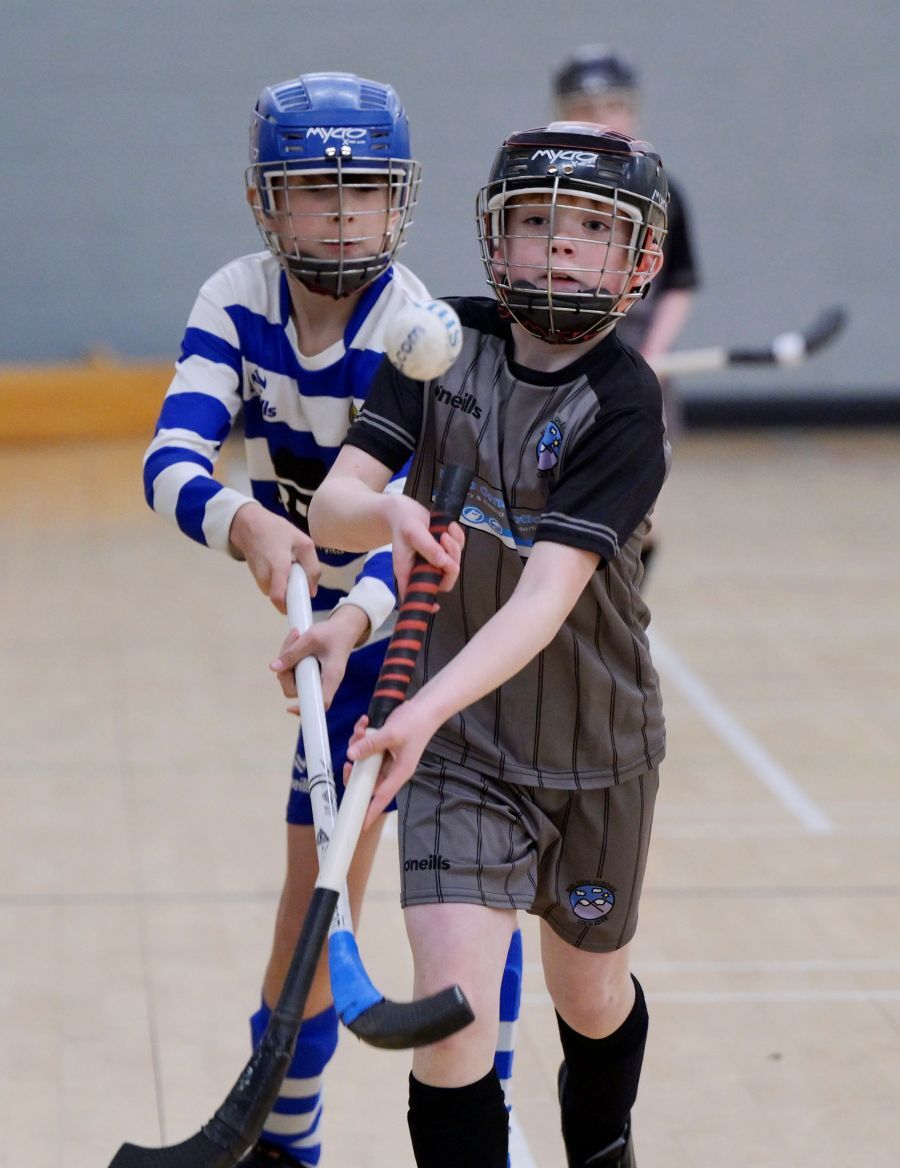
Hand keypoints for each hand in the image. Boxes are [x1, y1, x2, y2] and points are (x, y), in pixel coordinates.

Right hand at [229, 502, 320, 612]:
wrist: (249, 525)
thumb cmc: (277, 531)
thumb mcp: (303, 542)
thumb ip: (312, 567)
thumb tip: (312, 592)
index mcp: (278, 568)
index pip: (279, 599)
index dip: (292, 606)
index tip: (303, 603)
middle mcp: (265, 579)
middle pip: (282, 600)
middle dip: (294, 594)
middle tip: (301, 577)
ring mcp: (259, 581)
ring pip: (279, 594)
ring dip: (288, 587)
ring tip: (291, 568)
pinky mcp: (258, 580)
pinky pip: (274, 588)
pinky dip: (282, 582)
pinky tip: (283, 567)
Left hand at [270, 604, 367, 708]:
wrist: (343, 628)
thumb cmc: (333, 633)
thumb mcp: (312, 638)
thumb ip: (293, 653)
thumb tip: (273, 668)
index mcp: (331, 676)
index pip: (321, 701)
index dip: (305, 708)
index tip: (289, 709)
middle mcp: (324, 682)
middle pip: (297, 689)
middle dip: (286, 670)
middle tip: (290, 646)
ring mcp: (316, 679)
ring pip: (292, 679)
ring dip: (287, 660)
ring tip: (296, 637)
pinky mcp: (310, 673)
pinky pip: (294, 672)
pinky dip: (290, 658)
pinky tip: (296, 641)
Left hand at [343, 699, 436, 829]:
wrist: (424, 707)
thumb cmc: (415, 724)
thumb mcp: (391, 734)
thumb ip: (371, 744)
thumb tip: (350, 754)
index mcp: (399, 773)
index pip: (382, 797)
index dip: (370, 811)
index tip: (359, 825)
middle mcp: (392, 768)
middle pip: (367, 779)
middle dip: (355, 768)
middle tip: (347, 762)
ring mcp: (386, 758)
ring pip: (364, 760)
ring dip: (358, 745)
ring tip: (361, 729)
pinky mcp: (382, 746)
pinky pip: (366, 746)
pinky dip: (362, 736)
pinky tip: (364, 723)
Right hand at [387, 495, 464, 599]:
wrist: (406, 510)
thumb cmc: (403, 523)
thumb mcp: (412, 532)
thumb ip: (427, 547)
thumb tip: (443, 562)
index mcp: (409, 571)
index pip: (418, 594)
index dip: (427, 602)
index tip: (436, 606)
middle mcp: (423, 570)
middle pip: (445, 580)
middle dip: (451, 562)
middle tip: (445, 540)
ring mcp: (436, 561)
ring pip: (454, 564)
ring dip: (454, 547)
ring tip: (445, 531)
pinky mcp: (445, 551)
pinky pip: (459, 550)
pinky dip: (458, 538)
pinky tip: (450, 526)